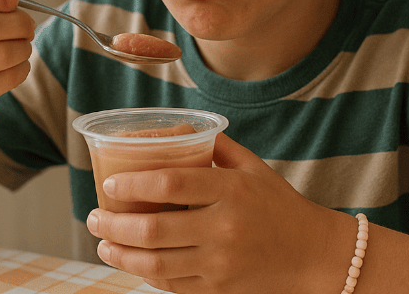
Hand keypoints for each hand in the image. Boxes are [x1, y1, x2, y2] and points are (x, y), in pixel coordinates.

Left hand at [86, 133, 353, 293]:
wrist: (315, 256)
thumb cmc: (281, 206)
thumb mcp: (254, 169)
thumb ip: (218, 148)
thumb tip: (180, 129)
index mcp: (231, 190)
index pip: (171, 184)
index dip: (132, 185)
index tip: (109, 185)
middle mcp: (223, 228)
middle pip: (153, 229)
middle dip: (112, 224)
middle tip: (94, 217)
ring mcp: (219, 264)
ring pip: (154, 263)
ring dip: (120, 254)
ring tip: (103, 244)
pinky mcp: (218, 290)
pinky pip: (171, 283)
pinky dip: (145, 273)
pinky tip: (132, 262)